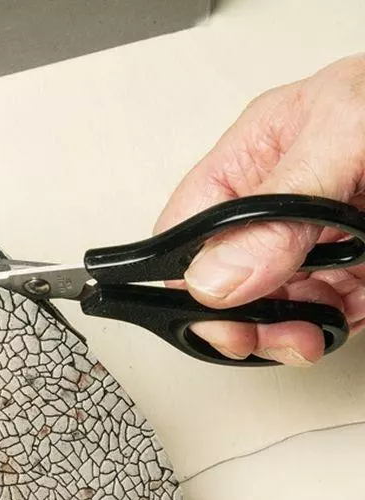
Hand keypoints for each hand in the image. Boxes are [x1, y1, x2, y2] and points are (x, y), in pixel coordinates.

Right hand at [155, 53, 364, 365]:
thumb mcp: (344, 133)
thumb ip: (279, 206)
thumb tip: (217, 275)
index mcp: (258, 156)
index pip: (190, 225)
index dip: (184, 275)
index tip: (212, 312)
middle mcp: (282, 201)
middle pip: (224, 276)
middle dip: (237, 315)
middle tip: (261, 333)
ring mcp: (318, 238)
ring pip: (269, 304)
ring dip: (280, 330)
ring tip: (304, 333)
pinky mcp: (357, 269)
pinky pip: (321, 312)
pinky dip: (323, 329)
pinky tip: (332, 324)